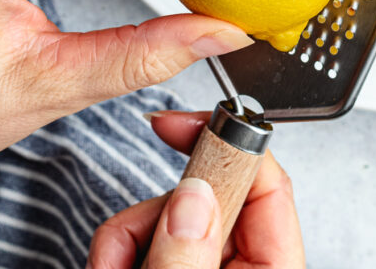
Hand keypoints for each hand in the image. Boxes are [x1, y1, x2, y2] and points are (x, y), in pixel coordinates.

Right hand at [87, 111, 305, 268]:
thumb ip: (189, 256)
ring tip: (109, 267)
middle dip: (152, 210)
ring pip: (166, 217)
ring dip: (127, 237)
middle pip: (204, 195)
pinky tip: (108, 268)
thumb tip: (191, 195)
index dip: (225, 142)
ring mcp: (204, 267)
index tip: (175, 122)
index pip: (268, 182)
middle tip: (125, 241)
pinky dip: (119, 252)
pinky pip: (145, 241)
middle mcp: (241, 264)